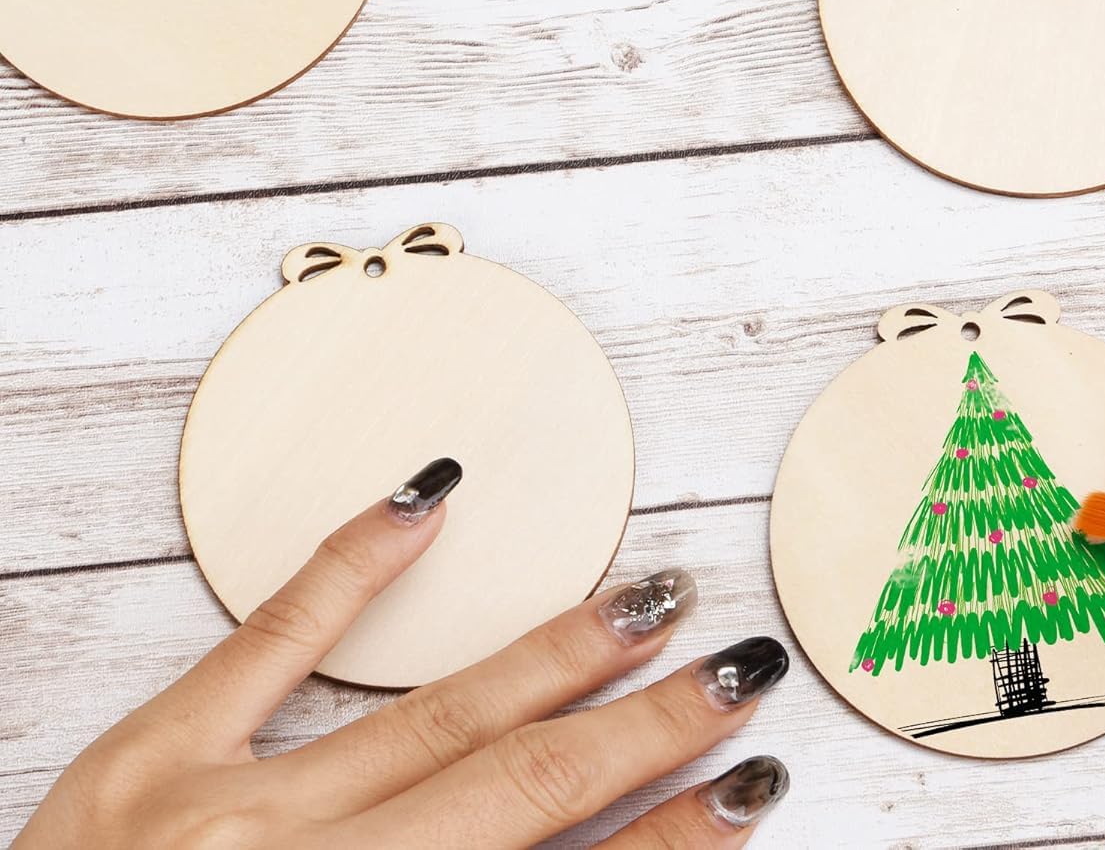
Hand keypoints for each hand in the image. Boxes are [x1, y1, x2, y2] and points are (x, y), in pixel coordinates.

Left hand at [15, 458, 790, 847]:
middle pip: (522, 791)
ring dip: (556, 654)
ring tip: (652, 595)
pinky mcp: (146, 759)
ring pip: (432, 718)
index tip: (751, 787)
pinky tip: (429, 497)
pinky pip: (269, 638)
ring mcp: (222, 817)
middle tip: (742, 668)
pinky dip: (357, 564)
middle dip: (648, 728)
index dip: (672, 841)